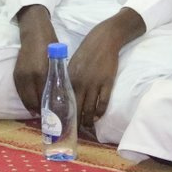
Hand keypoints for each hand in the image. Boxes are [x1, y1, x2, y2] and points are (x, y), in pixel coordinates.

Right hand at [13, 6, 57, 114]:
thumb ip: (58, 77)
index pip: (45, 97)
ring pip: (25, 99)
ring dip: (32, 107)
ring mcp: (21, 76)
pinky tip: (32, 103)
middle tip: (49, 117)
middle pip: (34, 101)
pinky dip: (25, 99)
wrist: (33, 32)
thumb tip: (61, 93)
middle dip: (41, 111)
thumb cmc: (50, 44)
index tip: (56, 115)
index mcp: (43, 73)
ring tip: (40, 112)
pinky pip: (20, 92)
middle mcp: (30, 76)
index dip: (50, 108)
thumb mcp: (58, 60)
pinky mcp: (16, 74)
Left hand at [68, 12, 142, 130]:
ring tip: (87, 126)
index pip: (66, 102)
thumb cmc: (86, 52)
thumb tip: (66, 95)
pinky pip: (103, 102)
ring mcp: (95, 84)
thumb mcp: (72, 65)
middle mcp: (81, 83)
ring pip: (91, 109)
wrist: (103, 40)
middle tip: (75, 131)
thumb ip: (69, 80)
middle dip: (76, 122)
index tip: (64, 123)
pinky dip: (100, 112)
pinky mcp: (108, 83)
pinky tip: (98, 116)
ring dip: (89, 120)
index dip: (65, 114)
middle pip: (78, 109)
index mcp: (71, 78)